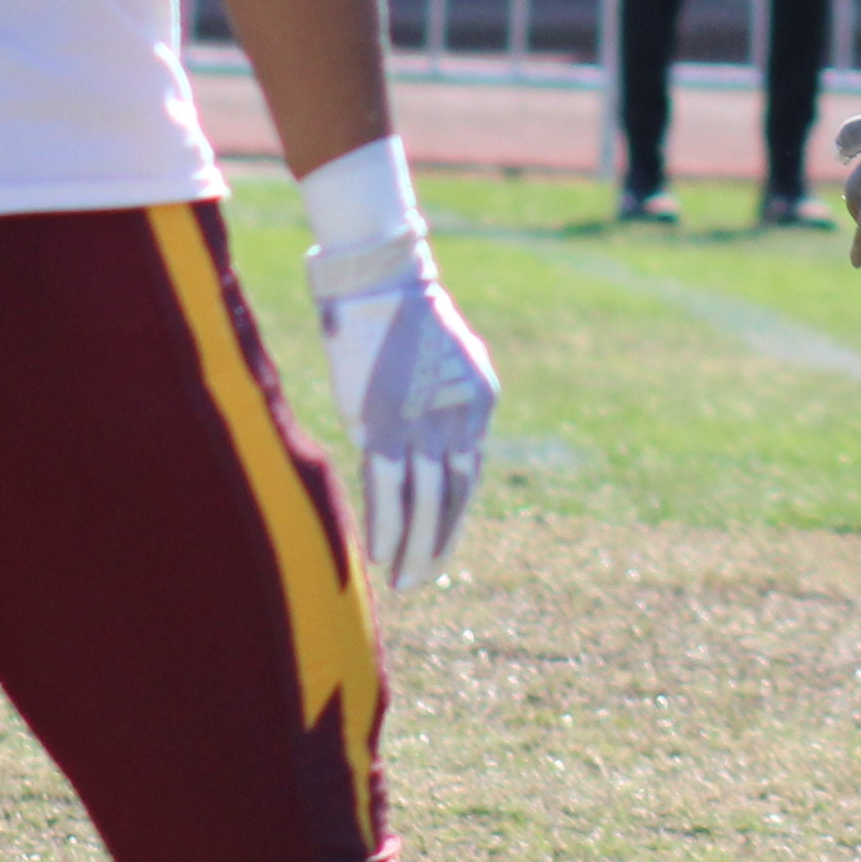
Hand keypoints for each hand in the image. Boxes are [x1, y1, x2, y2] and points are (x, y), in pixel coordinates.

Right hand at [306, 225, 498, 594]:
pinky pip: (389, 488)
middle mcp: (461, 418)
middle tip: (422, 578)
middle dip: (438, 542)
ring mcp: (424, 423)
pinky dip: (386, 525)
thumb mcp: (435, 363)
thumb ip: (430, 409)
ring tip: (404, 581)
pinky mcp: (385, 423)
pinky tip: (379, 554)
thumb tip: (405, 456)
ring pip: (425, 500)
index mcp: (480, 401)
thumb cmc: (398, 316)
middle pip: (453, 495)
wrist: (379, 280)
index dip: (453, 515)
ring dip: (415, 546)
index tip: (439, 545)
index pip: (469, 474)